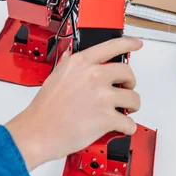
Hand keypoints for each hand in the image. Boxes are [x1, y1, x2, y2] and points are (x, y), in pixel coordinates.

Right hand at [5, 37, 142, 171]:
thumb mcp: (56, 75)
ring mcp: (102, 97)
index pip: (112, 46)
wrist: (38, 131)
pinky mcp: (106, 118)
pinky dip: (128, 127)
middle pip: (128, 72)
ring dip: (132, 106)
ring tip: (124, 111)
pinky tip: (121, 127)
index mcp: (81, 63)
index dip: (129, 43)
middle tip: (126, 90)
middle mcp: (94, 76)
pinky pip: (129, 122)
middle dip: (130, 83)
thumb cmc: (45, 108)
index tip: (136, 44)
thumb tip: (73, 58)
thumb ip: (70, 65)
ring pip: (134, 98)